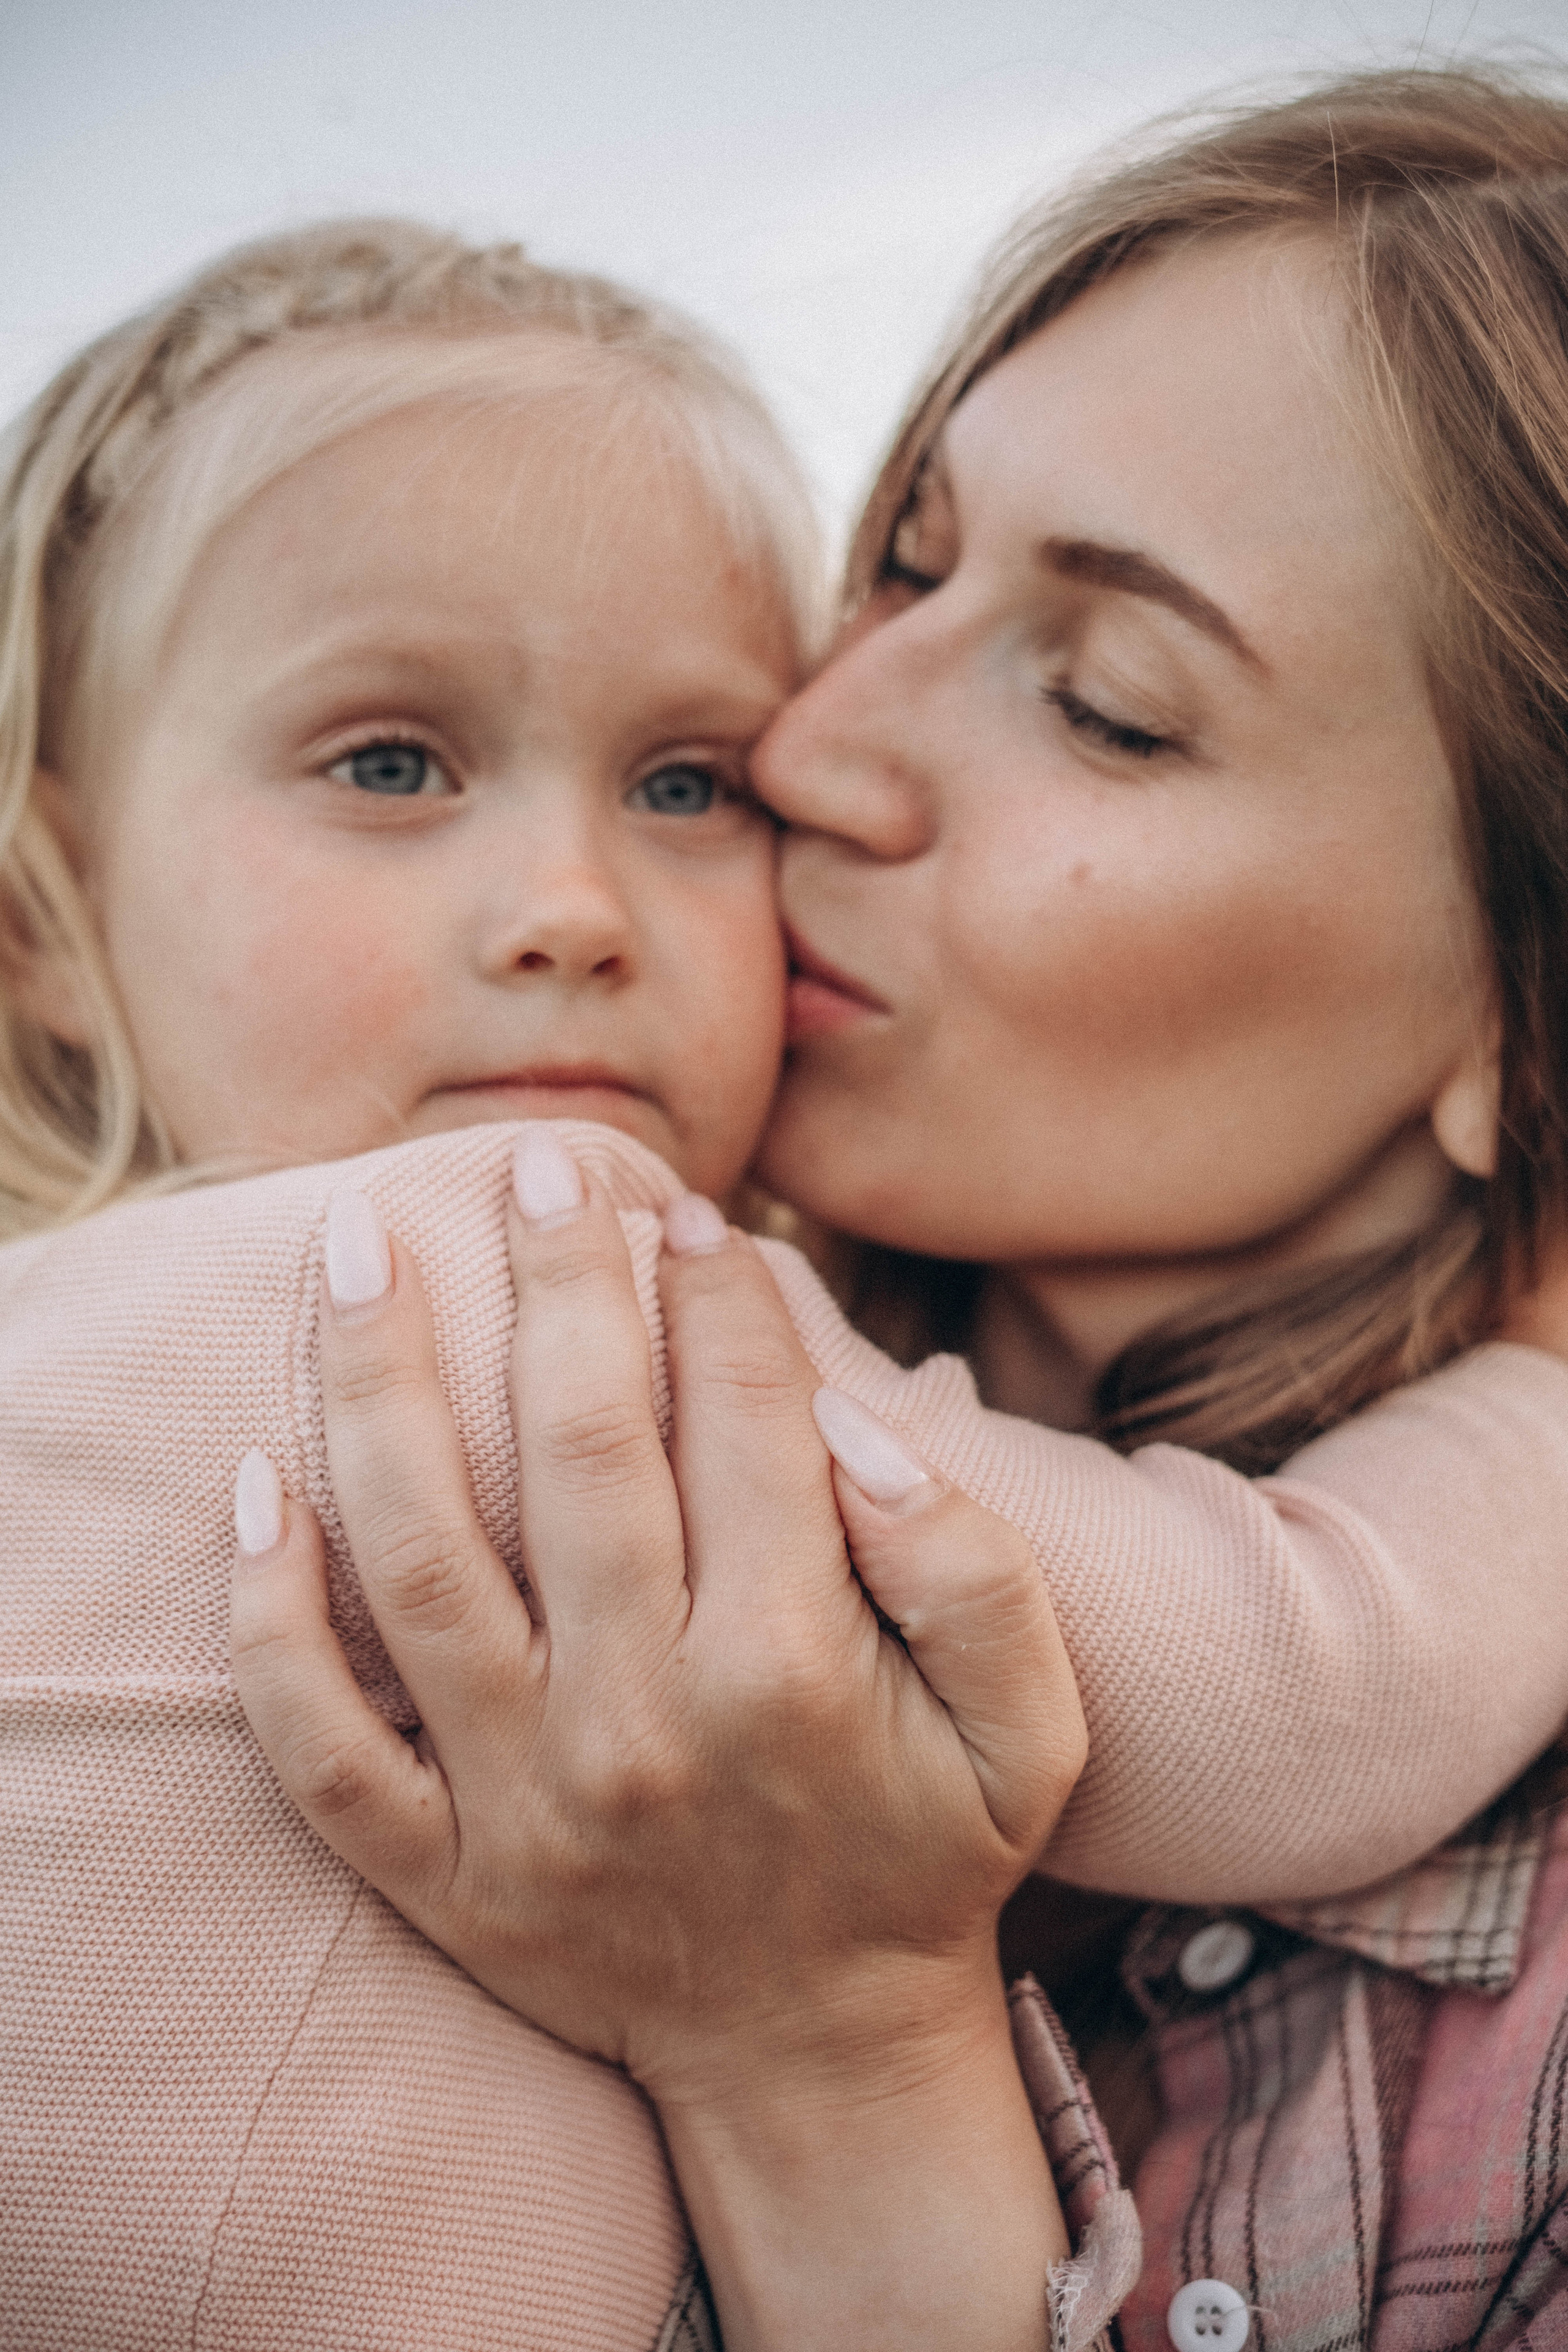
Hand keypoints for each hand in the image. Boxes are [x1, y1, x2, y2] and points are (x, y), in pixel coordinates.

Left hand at [231, 1129, 1087, 2346]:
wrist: (816, 2064)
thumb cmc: (929, 1861)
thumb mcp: (1032, 1733)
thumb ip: (975, 1571)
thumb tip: (853, 1428)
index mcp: (795, 1678)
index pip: (744, 1424)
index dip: (718, 1294)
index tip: (686, 1212)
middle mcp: (644, 1733)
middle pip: (577, 1455)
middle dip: (557, 1283)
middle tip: (532, 1165)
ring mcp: (521, 1810)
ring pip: (418, 1561)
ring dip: (377, 1387)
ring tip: (353, 1248)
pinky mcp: (438, 1876)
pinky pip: (318, 1745)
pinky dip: (266, 1619)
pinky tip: (249, 1486)